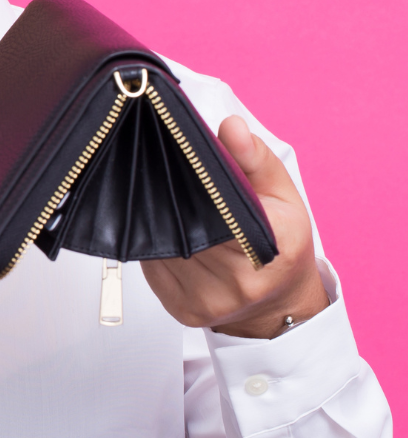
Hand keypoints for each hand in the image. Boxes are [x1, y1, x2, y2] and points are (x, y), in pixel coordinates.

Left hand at [141, 115, 328, 338]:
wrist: (277, 307)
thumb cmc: (282, 245)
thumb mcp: (282, 194)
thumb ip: (254, 158)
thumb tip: (231, 127)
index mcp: (271, 247)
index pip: (216, 208)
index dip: (193, 181)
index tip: (179, 159)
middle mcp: (239, 281)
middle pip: (183, 225)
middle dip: (170, 197)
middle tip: (164, 171)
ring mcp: (208, 300)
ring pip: (163, 245)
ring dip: (158, 221)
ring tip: (167, 201)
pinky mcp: (183, 310)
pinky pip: (154, 266)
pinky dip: (155, 245)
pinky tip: (167, 232)